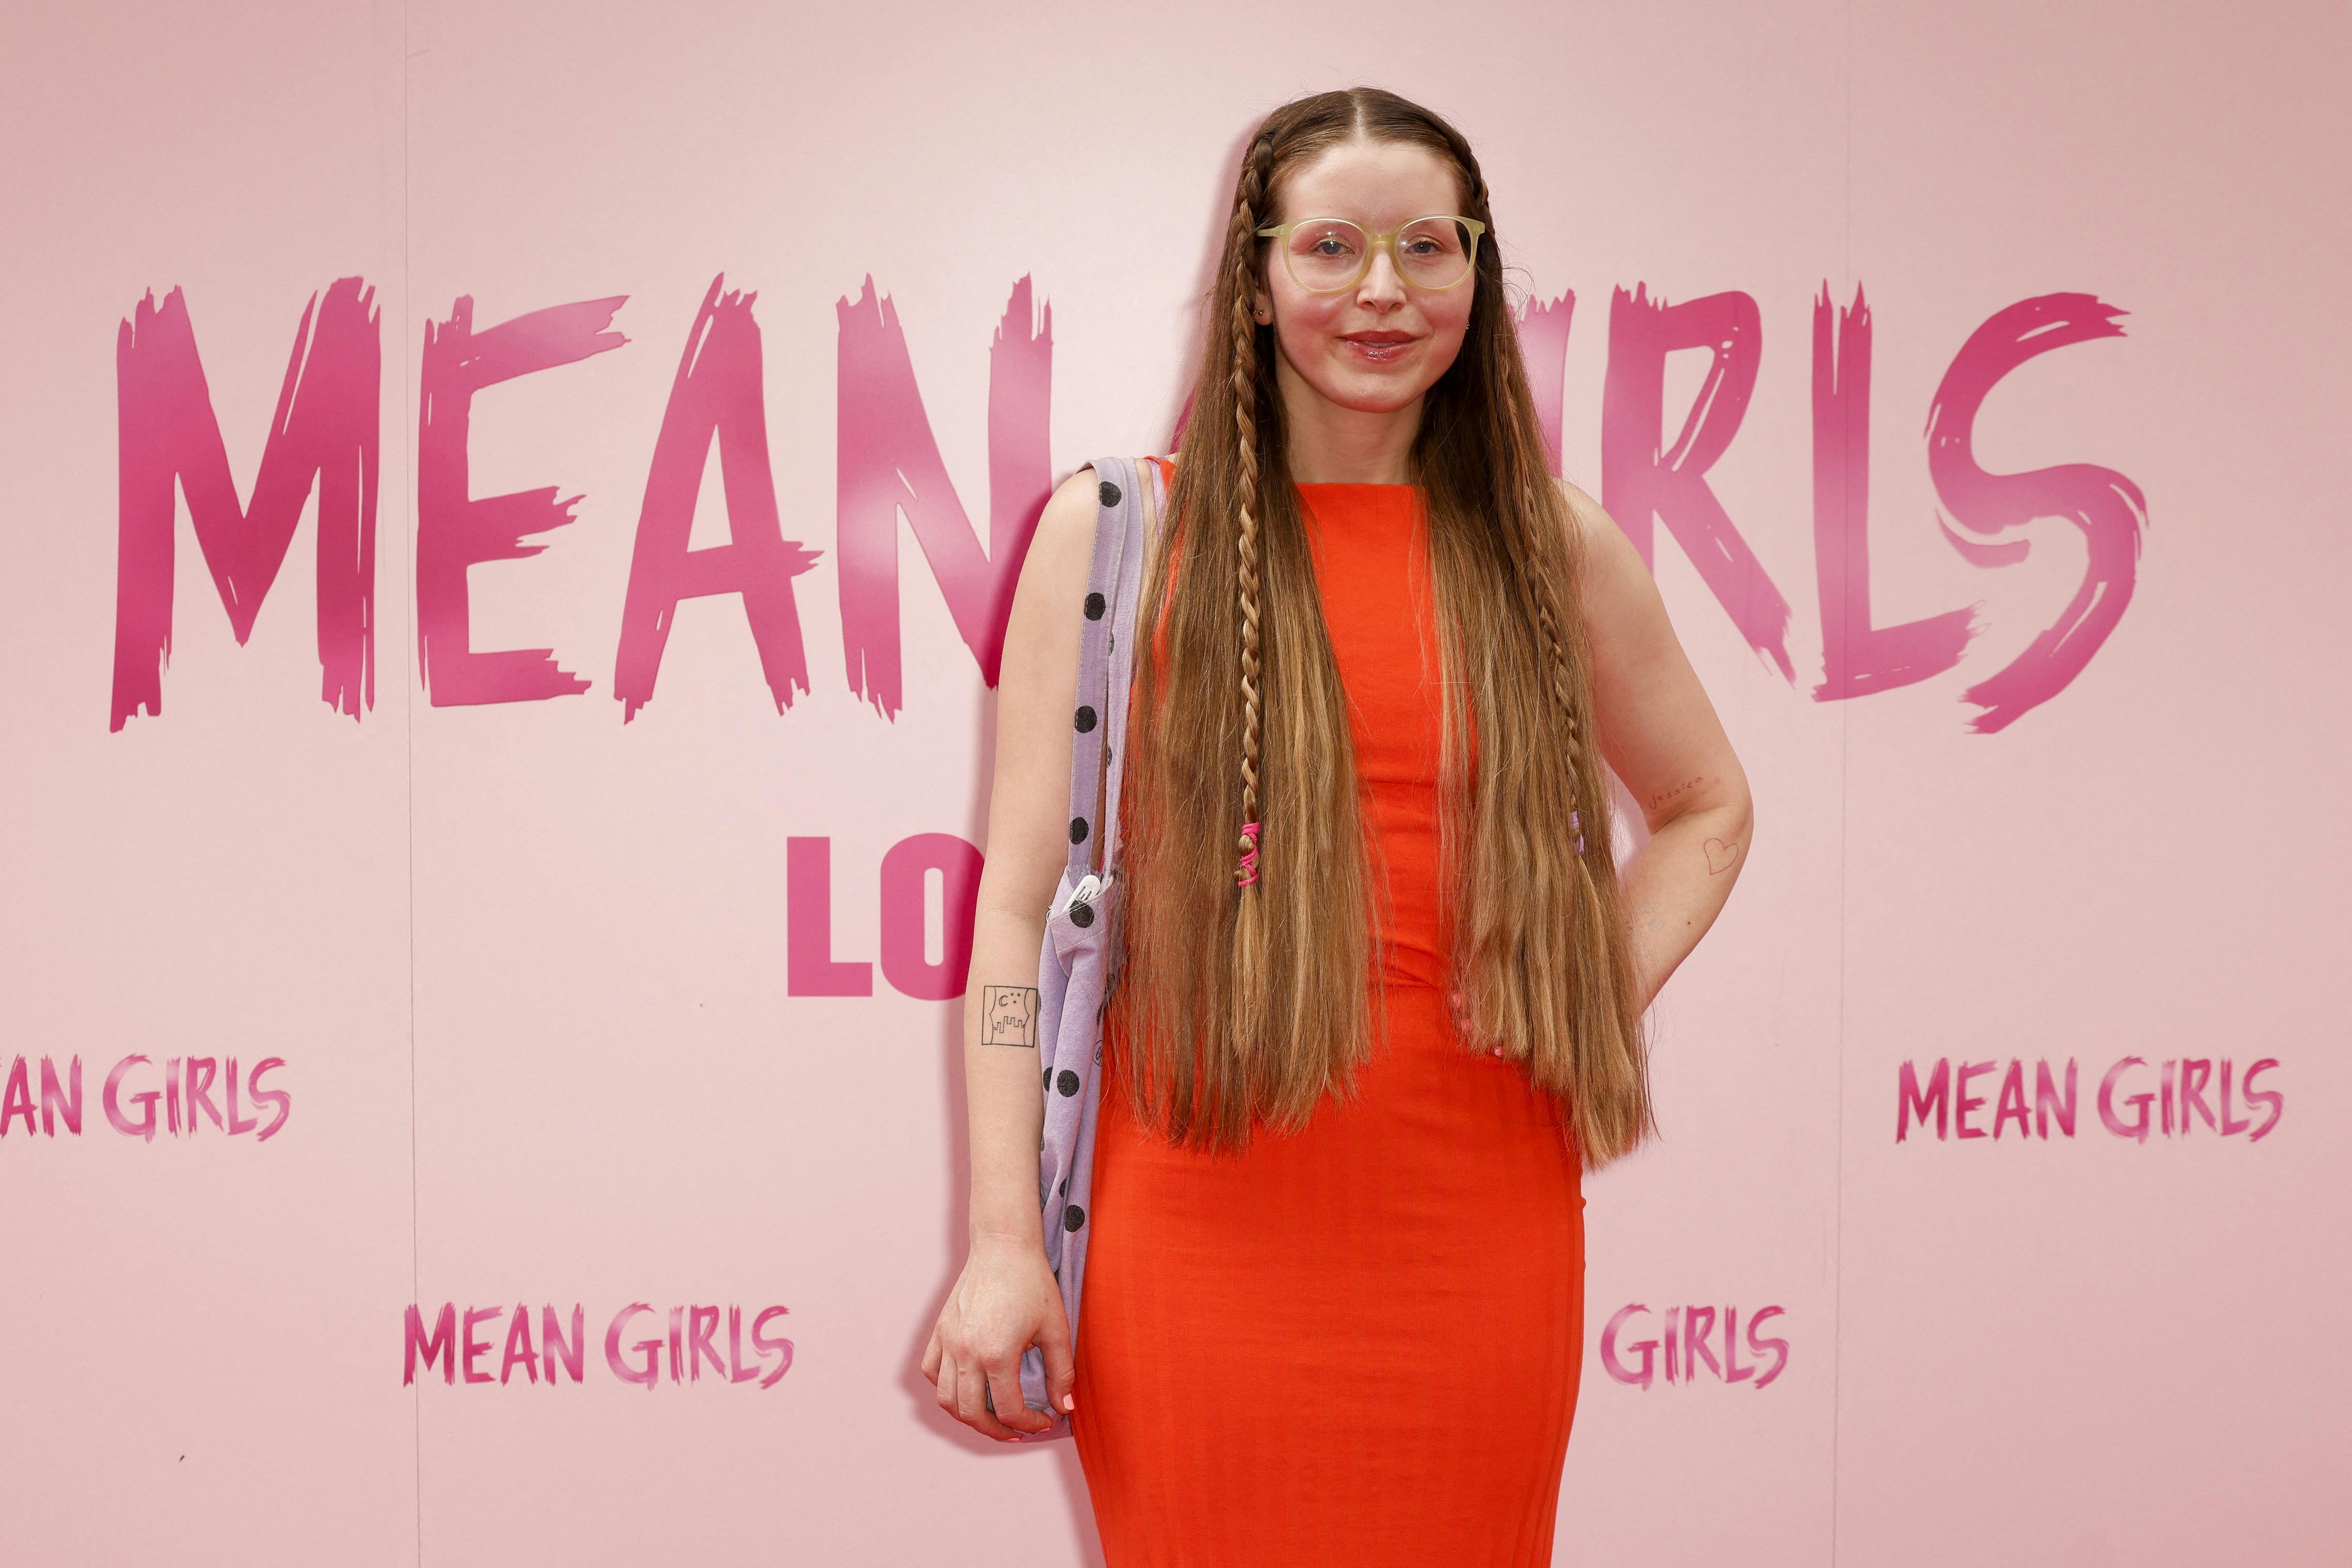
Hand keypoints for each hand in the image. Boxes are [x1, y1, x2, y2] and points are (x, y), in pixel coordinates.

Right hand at [921, 1234, 1076, 1439]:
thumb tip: (1066, 1407)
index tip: (1045, 1421)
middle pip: (971, 1413)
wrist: (1004, 1246)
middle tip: (1017, 1430)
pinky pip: (932, 1371)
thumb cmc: (1034, 1284)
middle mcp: (966, 1352)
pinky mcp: (940, 1330)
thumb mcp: (1056, 1329)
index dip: (1029, 1424)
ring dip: (968, 1415)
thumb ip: (1062, 1372)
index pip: (1008, 1410)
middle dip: (996, 1430)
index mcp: (996, 1354)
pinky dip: (946, 1387)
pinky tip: (967, 1387)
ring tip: (992, 1416)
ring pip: (947, 1399)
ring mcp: (948, 1341)